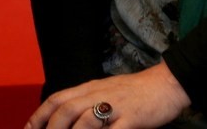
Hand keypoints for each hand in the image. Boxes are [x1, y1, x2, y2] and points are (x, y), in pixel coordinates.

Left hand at [26, 64, 190, 128]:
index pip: (58, 98)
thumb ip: (87, 101)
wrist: (167, 83)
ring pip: (86, 120)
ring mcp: (116, 106)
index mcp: (91, 87)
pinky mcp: (132, 118)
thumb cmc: (136, 92)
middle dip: (50, 128)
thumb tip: (65, 118)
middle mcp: (100, 94)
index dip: (39, 115)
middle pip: (66, 108)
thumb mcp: (106, 91)